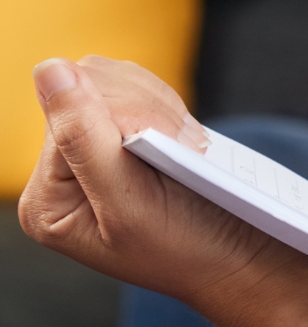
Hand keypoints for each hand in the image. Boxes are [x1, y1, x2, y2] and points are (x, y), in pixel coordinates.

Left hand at [18, 57, 292, 306]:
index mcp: (48, 201)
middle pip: (83, 89)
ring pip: (107, 79)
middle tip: (189, 147)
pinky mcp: (121, 136)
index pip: (66, 118)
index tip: (178, 148)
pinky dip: (164, 104)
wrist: (241, 257)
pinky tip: (184, 137)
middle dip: (142, 108)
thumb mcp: (131, 203)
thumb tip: (49, 69)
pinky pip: (130, 87)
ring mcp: (89, 152)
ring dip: (157, 103)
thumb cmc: (190, 246)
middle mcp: (59, 173)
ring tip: (189, 145)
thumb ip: (82, 139)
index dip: (123, 117)